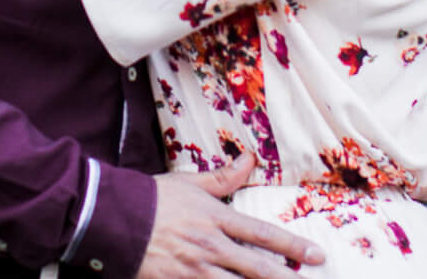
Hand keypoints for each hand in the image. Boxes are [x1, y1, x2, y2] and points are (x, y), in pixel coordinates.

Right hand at [138, 152, 325, 278]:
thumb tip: (249, 159)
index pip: (262, 234)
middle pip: (258, 268)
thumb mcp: (189, 182)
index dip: (292, 246)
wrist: (111, 217)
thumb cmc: (151, 198)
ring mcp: (194, 271)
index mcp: (215, 219)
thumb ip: (222, 178)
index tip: (315, 256)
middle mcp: (210, 247)